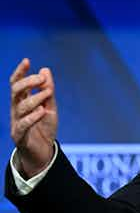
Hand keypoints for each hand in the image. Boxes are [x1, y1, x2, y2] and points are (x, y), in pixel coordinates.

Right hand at [9, 58, 58, 178]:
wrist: (43, 152)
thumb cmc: (44, 128)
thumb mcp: (50, 106)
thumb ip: (48, 90)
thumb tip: (45, 69)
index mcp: (22, 101)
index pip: (17, 84)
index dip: (20, 72)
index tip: (27, 61)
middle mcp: (16, 110)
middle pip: (15, 91)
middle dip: (28, 82)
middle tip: (42, 79)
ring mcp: (16, 122)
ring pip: (21, 107)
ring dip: (35, 98)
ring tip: (48, 93)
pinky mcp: (19, 136)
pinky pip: (23, 125)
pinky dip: (33, 117)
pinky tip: (42, 111)